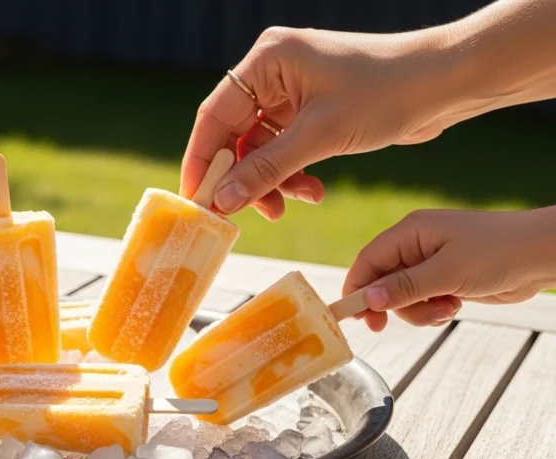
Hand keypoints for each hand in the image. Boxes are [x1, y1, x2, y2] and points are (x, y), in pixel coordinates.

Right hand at [180, 25, 475, 220]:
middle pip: (235, 134)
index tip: (195, 199)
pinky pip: (284, 148)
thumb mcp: (319, 137)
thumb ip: (264, 171)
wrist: (447, 84)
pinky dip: (292, 173)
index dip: (201, 160)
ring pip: (260, 147)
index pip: (215, 114)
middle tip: (245, 214)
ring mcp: (292, 90)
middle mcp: (273, 70)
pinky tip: (311, 191)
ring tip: (292, 205)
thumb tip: (221, 201)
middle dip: (243, 176)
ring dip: (272, 180)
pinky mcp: (311, 109)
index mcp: (267, 59)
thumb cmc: (386, 93)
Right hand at [343, 207, 555, 331]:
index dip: (356, 288)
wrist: (543, 255)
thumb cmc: (498, 252)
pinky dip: (432, 309)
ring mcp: (432, 262)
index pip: (368, 260)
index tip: (351, 316)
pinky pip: (423, 299)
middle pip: (382, 281)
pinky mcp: (446, 277)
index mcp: (411, 232)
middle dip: (391, 304)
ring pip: (403, 295)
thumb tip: (368, 300)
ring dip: (417, 310)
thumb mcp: (447, 273)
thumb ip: (405, 287)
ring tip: (446, 309)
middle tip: (386, 327)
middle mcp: (417, 245)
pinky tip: (453, 307)